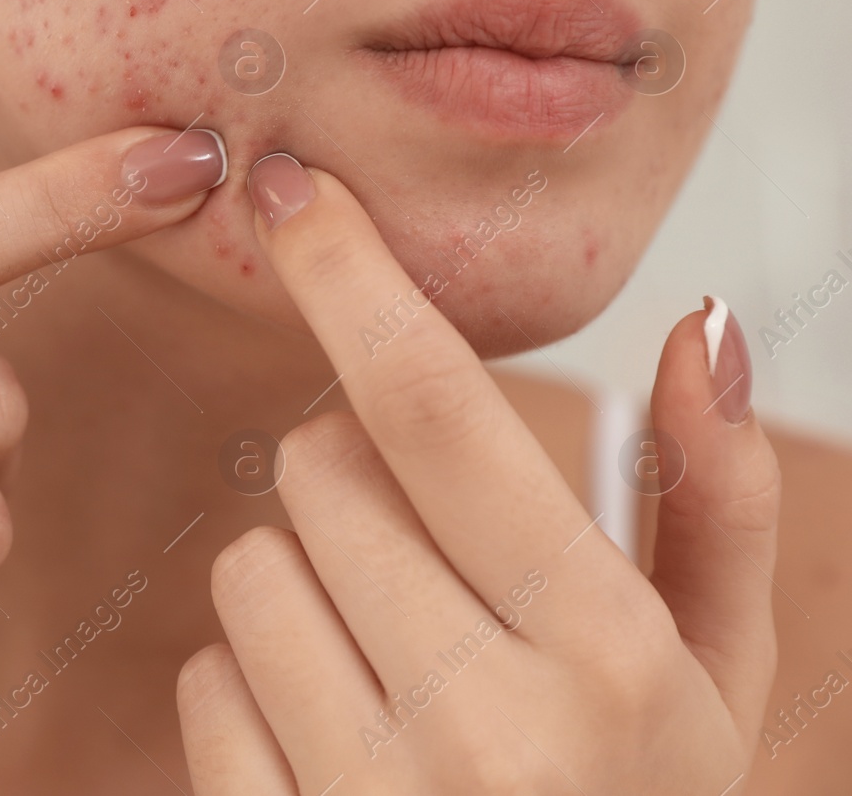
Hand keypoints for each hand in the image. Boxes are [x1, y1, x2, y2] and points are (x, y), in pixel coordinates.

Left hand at [179, 156, 779, 793]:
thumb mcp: (721, 681)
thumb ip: (713, 505)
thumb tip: (702, 330)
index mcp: (603, 650)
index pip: (431, 408)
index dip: (351, 276)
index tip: (292, 191)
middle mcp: (484, 721)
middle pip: (318, 468)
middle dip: (352, 473)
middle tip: (418, 543)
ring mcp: (367, 791)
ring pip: (250, 566)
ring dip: (303, 578)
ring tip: (391, 656)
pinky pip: (206, 679)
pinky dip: (254, 682)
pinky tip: (336, 731)